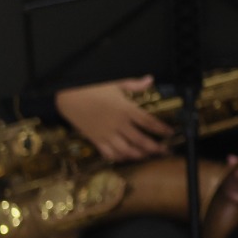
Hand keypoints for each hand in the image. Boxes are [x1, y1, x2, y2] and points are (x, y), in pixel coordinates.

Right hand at [57, 79, 171, 161]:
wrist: (67, 96)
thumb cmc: (91, 87)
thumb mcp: (114, 82)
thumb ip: (134, 84)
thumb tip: (150, 79)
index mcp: (126, 109)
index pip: (149, 122)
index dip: (162, 129)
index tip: (171, 133)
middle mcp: (118, 124)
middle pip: (142, 141)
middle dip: (156, 148)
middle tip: (165, 151)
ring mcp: (107, 134)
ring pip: (127, 151)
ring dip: (140, 155)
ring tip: (148, 156)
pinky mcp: (96, 140)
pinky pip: (109, 154)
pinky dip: (119, 158)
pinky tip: (126, 157)